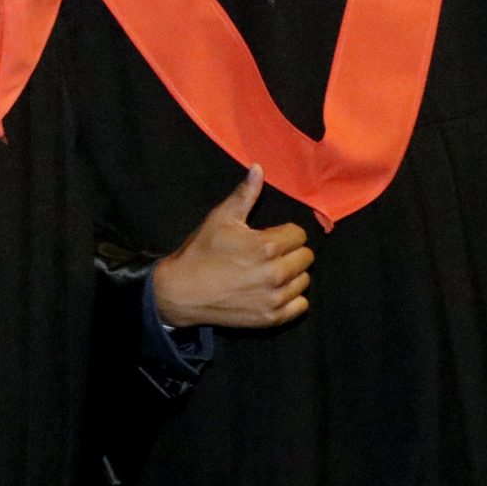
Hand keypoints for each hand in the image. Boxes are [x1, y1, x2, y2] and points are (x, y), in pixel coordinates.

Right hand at [152, 165, 312, 328]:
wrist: (180, 292)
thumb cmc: (200, 252)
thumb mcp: (219, 219)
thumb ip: (245, 194)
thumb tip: (259, 168)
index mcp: (266, 246)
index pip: (299, 234)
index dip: (283, 233)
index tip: (266, 238)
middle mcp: (275, 273)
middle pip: (305, 257)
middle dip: (289, 253)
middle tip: (267, 256)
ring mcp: (274, 298)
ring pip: (304, 280)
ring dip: (291, 276)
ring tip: (268, 274)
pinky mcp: (271, 318)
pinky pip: (301, 305)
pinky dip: (291, 299)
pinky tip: (272, 292)